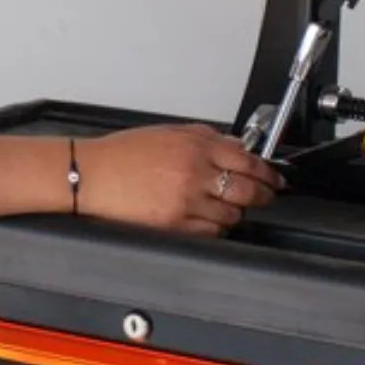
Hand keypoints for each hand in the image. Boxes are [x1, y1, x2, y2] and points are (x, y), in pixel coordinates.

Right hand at [71, 125, 282, 234]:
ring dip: (235, 212)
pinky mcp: (174, 224)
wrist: (90, 174)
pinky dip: (216, 227)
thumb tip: (238, 147)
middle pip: (248, 190)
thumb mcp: (168, 132)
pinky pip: (211, 231)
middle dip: (262, 195)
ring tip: (226, 206)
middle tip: (264, 196)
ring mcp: (185, 201)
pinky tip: (209, 219)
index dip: (267, 173)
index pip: (248, 161)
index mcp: (194, 146)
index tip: (273, 179)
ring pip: (232, 214)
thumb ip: (206, 138)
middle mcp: (194, 173)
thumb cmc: (122, 154)